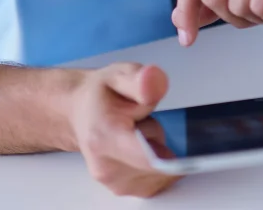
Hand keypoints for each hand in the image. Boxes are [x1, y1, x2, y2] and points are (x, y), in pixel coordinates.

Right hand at [68, 62, 179, 197]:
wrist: (79, 110)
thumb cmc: (100, 93)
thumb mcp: (120, 74)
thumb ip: (140, 80)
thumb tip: (155, 79)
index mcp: (104, 137)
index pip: (148, 158)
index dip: (170, 154)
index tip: (182, 150)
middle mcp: (106, 167)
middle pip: (160, 161)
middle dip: (159, 138)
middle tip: (141, 119)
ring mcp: (114, 182)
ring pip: (161, 171)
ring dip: (157, 151)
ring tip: (137, 131)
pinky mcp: (123, 189)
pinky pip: (157, 180)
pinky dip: (155, 164)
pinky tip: (139, 147)